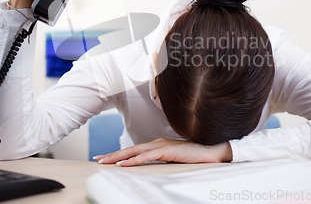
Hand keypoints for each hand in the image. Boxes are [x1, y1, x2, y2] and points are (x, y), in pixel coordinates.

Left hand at [94, 138, 232, 166]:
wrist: (213, 150)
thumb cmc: (196, 155)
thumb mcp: (175, 159)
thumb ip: (163, 161)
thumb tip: (152, 167)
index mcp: (158, 145)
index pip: (134, 150)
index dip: (119, 153)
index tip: (105, 157)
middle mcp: (157, 143)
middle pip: (130, 149)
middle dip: (112, 154)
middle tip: (97, 159)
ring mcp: (162, 146)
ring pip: (135, 152)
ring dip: (118, 157)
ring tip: (105, 162)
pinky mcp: (167, 151)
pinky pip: (146, 156)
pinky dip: (134, 160)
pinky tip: (123, 164)